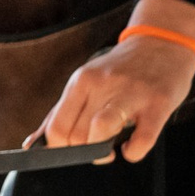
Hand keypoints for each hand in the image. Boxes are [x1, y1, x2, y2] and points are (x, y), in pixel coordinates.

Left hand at [34, 0, 194, 162]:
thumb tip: (32, 144)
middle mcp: (102, 85)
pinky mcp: (158, 104)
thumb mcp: (86, 82)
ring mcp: (130, 93)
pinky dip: (134, 152)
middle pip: (77, 134)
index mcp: (81, 81)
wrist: (162, 43)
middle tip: (94, 150)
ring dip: (101, 152)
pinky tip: (131, 149)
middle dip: (83, 153)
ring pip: (100, 130)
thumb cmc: (121, 69)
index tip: (71, 151)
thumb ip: (60, 112)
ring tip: (109, 152)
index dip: (59, 148)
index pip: (56, 126)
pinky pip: (143, 138)